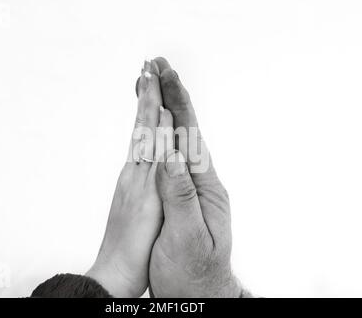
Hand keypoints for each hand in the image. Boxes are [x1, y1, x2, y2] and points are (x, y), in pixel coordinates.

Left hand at [86, 61, 169, 296]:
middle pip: (143, 127)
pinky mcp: (130, 191)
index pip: (149, 130)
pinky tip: (145, 129)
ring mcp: (131, 181)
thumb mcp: (154, 207)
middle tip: (149, 67)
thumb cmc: (139, 248)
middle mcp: (135, 173)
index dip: (152, 102)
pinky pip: (138, 154)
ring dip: (143, 110)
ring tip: (145, 86)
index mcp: (143, 177)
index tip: (153, 75)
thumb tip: (162, 135)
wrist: (118, 270)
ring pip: (139, 138)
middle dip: (147, 96)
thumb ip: (160, 170)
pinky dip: (143, 134)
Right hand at [149, 58, 242, 297]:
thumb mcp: (188, 237)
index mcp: (204, 189)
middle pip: (187, 131)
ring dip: (169, 111)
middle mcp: (201, 183)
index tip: (165, 76)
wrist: (201, 294)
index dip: (178, 105)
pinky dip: (165, 136)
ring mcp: (193, 189)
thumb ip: (181, 197)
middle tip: (159, 67)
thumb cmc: (194, 272)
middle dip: (174, 96)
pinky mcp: (183, 197)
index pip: (190, 137)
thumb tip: (173, 157)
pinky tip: (160, 129)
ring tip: (157, 87)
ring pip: (180, 142)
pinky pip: (173, 158)